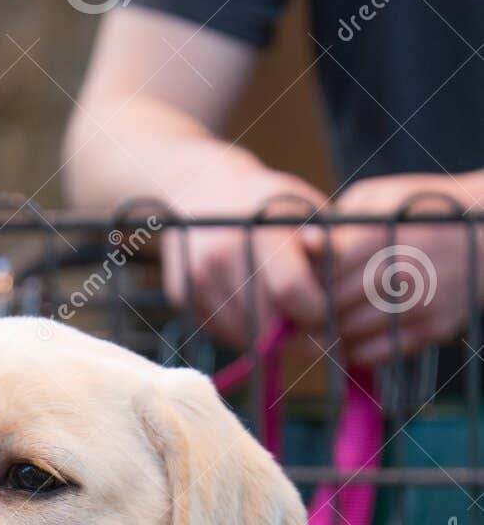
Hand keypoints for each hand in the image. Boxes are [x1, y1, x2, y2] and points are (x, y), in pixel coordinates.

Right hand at [162, 153, 327, 348]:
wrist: (203, 186)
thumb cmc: (269, 203)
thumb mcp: (306, 210)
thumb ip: (329, 249)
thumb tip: (340, 295)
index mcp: (262, 228)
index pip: (292, 291)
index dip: (315, 313)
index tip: (323, 313)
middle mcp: (224, 252)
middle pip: (267, 322)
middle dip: (292, 333)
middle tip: (304, 324)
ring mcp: (199, 275)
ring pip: (242, 335)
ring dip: (265, 337)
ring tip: (278, 314)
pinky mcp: (183, 293)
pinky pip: (219, 332)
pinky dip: (240, 331)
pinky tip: (250, 308)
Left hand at [318, 172, 483, 366]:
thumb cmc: (421, 209)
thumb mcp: (381, 198)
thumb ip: (340, 221)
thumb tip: (304, 243)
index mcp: (378, 237)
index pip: (322, 275)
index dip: (307, 286)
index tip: (301, 288)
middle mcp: (399, 272)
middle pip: (333, 307)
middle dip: (315, 313)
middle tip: (305, 316)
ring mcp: (419, 303)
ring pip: (352, 333)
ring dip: (334, 334)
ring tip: (326, 327)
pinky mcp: (434, 328)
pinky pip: (380, 352)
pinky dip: (358, 351)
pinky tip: (353, 339)